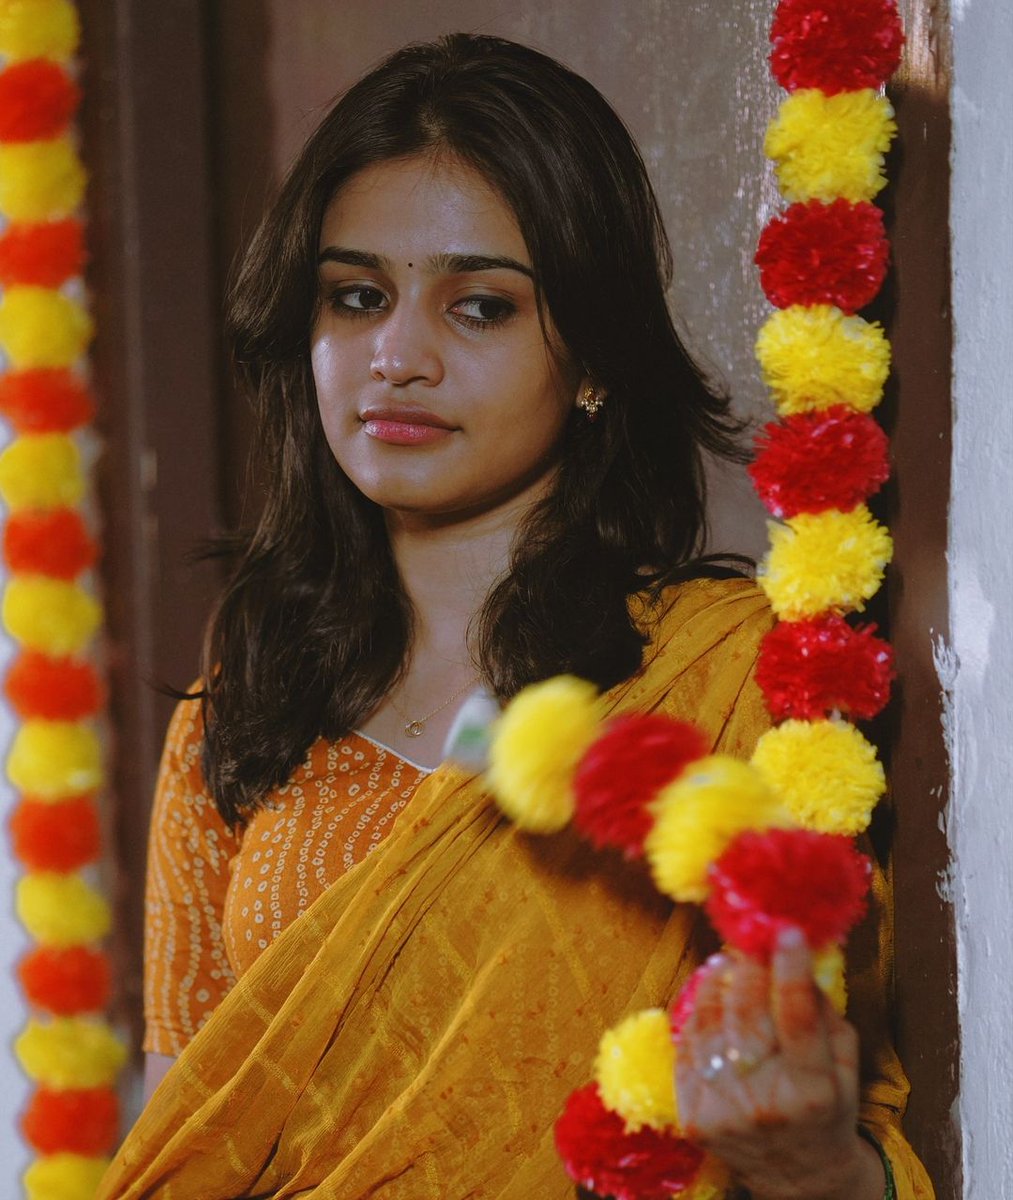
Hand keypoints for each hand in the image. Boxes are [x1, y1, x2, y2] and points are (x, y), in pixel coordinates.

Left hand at [674, 928, 883, 1199]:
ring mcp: (723, 1113)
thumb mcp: (844, 1067)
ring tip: (725, 963)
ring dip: (715, 986)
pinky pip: (687, 1050)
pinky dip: (696, 1016)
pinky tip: (708, 995)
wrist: (799, 1176)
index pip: (797, 1019)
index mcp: (812, 1094)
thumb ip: (825, 1013)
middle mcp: (764, 1104)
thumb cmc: (827, 1109)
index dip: (790, 970)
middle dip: (748, 969)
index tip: (786, 931)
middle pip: (746, 1016)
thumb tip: (798, 956)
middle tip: (750, 941)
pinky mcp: (693, 1118)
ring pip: (709, 1028)